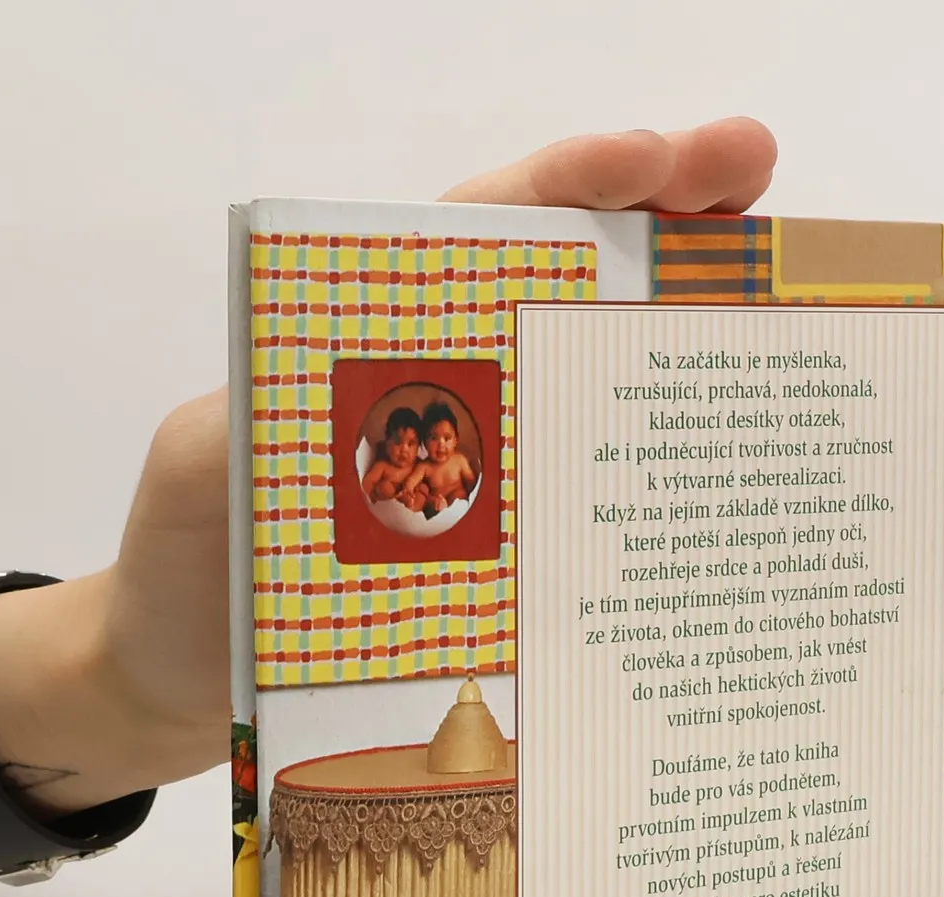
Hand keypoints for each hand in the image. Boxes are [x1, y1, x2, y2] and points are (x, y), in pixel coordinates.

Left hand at [0, 119, 776, 814]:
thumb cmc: (180, 577)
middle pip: (564, 290)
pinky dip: (656, 498)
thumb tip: (350, 414)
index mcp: (372, 349)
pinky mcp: (495, 568)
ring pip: (592, 394)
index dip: (570, 187)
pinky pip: (584, 521)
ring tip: (772, 303)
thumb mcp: (205, 477)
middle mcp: (443, 402)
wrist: (171, 691)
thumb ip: (257, 427)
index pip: (480, 235)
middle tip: (760, 179)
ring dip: (680, 346)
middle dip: (664, 225)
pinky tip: (725, 493)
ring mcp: (478, 485)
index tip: (660, 158)